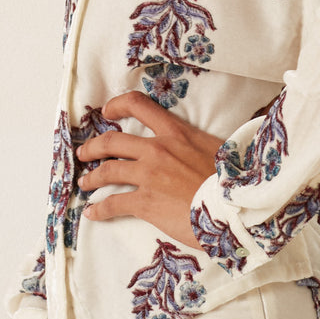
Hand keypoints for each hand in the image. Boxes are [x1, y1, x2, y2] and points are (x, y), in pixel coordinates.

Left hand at [76, 90, 223, 247]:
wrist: (235, 208)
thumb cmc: (234, 180)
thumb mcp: (221, 149)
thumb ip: (206, 142)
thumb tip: (221, 135)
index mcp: (177, 132)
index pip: (140, 105)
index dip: (118, 105)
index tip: (107, 112)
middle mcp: (158, 149)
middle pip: (113, 141)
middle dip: (93, 147)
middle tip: (84, 153)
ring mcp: (149, 176)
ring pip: (108, 171)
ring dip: (92, 177)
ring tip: (85, 183)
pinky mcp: (146, 202)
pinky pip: (114, 204)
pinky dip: (100, 209)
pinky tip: (93, 213)